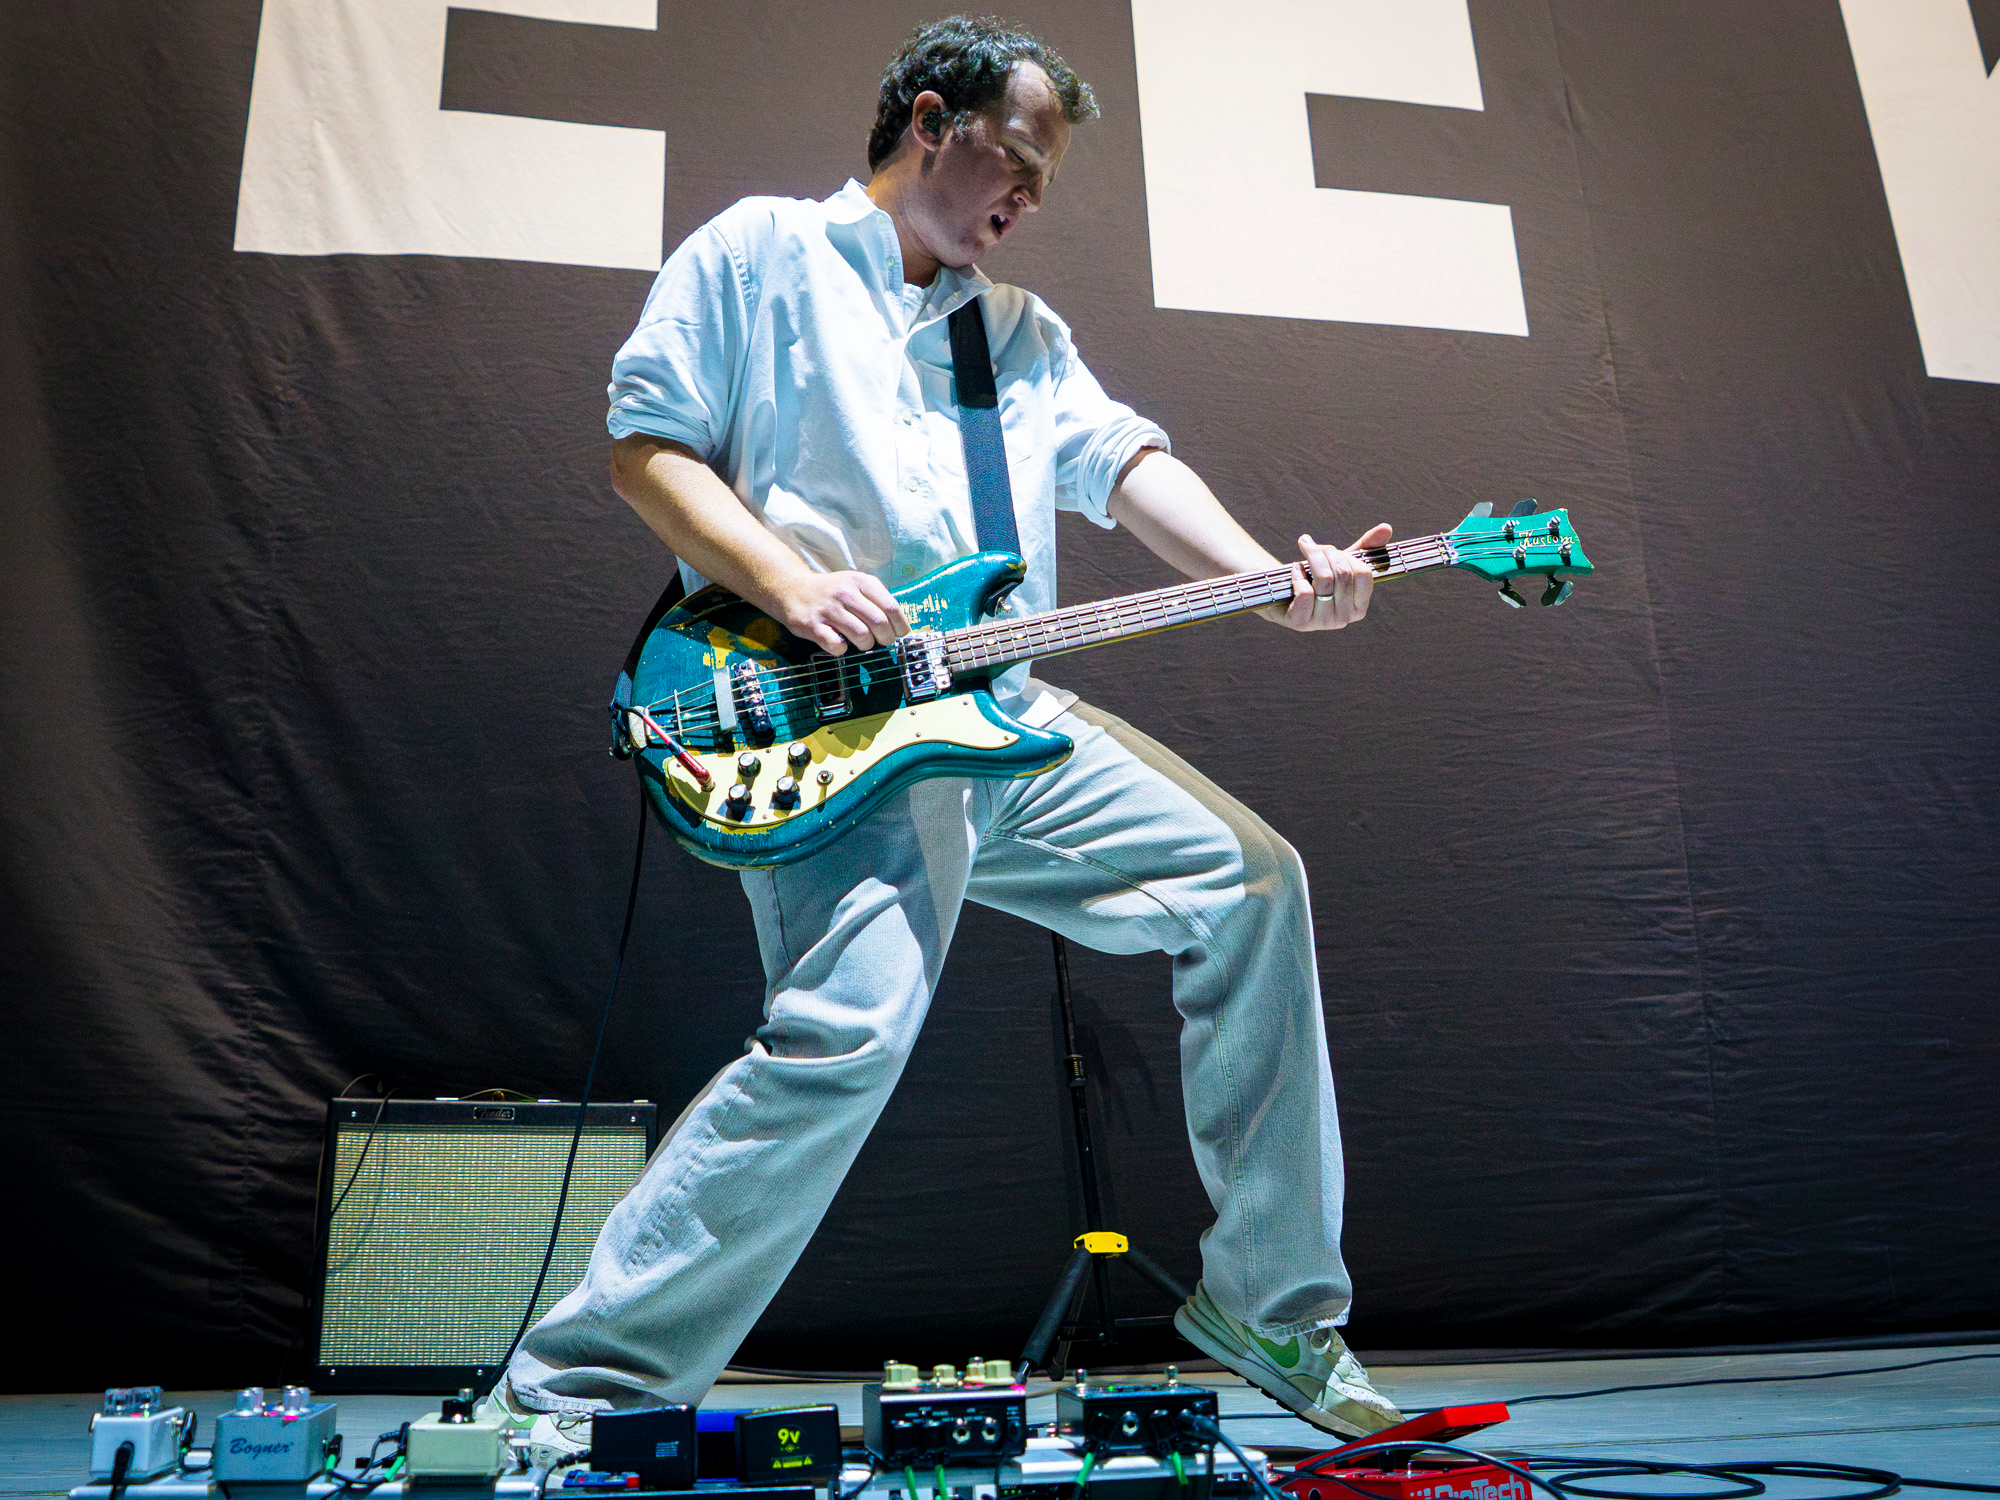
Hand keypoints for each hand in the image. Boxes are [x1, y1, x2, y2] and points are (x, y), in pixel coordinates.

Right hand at [776, 570, 909, 653]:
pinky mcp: (812, 625)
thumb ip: (876, 600)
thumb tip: (899, 626)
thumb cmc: (832, 592)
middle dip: (886, 638)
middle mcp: (844, 593)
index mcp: (860, 582)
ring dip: (867, 645)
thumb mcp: (856, 585)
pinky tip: (841, 643)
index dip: (899, 625)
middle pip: (879, 623)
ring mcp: (828, 609)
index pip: (891, 606)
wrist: (793, 590)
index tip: (899, 633)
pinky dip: (843, 649)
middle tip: (882, 641)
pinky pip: (837, 646)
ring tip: (863, 643)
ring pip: (861, 636)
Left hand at [1275, 524, 1392, 631]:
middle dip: (1326, 553)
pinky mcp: (1301, 622)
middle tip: (1312, 546)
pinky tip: (1294, 571)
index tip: (1332, 551)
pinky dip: (1297, 574)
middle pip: (1343, 574)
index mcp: (1359, 607)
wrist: (1280, 591)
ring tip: (1303, 552)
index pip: (1363, 574)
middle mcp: (1344, 619)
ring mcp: (1322, 623)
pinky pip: (1305, 592)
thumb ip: (1365, 548)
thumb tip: (1386, 527)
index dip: (1347, 556)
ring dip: (1312, 558)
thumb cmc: (1313, 577)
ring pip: (1324, 580)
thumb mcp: (1340, 562)